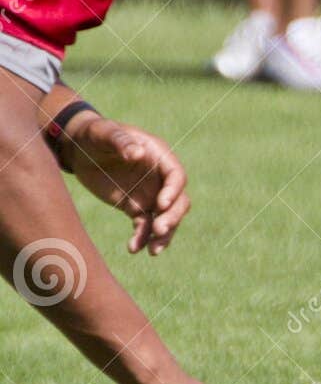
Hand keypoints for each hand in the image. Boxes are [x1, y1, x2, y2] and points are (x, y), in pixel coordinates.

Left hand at [67, 115, 189, 255]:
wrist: (79, 148)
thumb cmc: (95, 134)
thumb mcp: (105, 133)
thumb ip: (121, 141)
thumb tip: (138, 154)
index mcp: (158, 156)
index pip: (176, 176)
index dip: (173, 191)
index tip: (160, 205)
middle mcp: (159, 177)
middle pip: (178, 201)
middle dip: (172, 217)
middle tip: (159, 230)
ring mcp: (150, 194)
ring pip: (166, 218)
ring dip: (163, 235)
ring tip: (153, 250)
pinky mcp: (136, 207)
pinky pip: (145, 226)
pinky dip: (143, 238)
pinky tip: (134, 249)